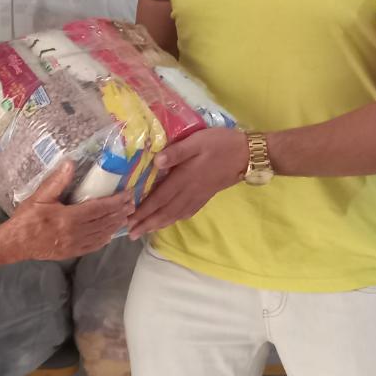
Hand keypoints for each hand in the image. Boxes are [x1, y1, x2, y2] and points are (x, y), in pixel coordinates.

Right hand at [5, 162, 132, 261]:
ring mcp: (74, 245)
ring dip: (115, 225)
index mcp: (69, 217)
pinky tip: (110, 234)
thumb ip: (56, 181)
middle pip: (104, 221)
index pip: (99, 208)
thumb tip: (71, 164)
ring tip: (126, 216)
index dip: (116, 201)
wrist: (15, 244)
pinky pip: (93, 246)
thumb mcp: (39, 197)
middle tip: (132, 203)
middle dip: (120, 212)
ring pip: (101, 234)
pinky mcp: (71, 253)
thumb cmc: (26, 218)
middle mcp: (75, 233)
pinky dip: (104, 239)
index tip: (127, 194)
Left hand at [127, 128, 247, 239]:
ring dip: (159, 224)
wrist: (247, 154)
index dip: (143, 211)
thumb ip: (176, 152)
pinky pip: (188, 212)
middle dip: (147, 223)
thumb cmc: (220, 144)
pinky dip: (176, 219)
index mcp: (184, 178)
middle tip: (131, 234)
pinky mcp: (206, 195)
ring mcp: (199, 195)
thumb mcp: (197, 141)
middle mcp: (190, 191)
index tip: (129, 221)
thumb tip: (155, 162)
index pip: (159, 198)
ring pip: (175, 214)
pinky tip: (171, 220)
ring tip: (146, 231)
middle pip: (165, 212)